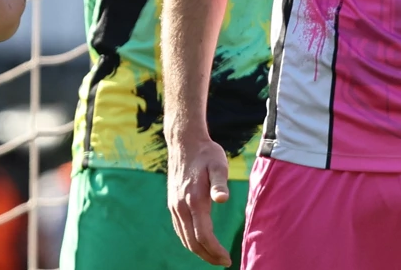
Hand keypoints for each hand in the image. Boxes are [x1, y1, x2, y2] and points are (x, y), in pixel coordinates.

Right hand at [166, 130, 231, 265]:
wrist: (184, 141)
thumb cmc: (206, 153)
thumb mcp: (218, 164)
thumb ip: (220, 183)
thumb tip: (223, 199)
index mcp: (194, 200)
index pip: (203, 235)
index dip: (215, 251)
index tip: (227, 259)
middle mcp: (181, 206)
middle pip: (192, 241)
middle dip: (208, 256)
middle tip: (223, 262)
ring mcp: (174, 205)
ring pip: (184, 237)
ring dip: (198, 250)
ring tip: (213, 256)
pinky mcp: (172, 202)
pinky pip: (179, 229)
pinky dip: (189, 241)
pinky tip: (198, 242)